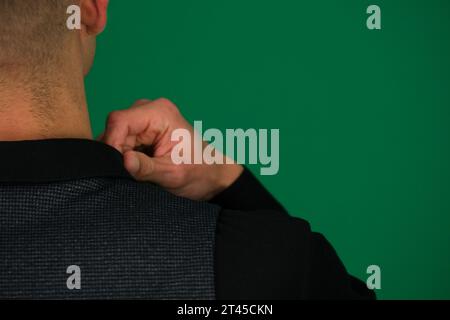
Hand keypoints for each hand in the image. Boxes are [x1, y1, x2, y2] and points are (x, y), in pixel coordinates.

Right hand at [100, 98, 243, 200]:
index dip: (112, 143)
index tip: (117, 165)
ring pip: (117, 136)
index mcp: (160, 113)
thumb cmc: (200, 172)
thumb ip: (146, 167)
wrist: (212, 176)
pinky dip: (127, 156)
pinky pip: (123, 142)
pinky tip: (141, 166)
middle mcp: (150, 110)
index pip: (119, 121)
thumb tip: (123, 160)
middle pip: (115, 128)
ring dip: (123, 155)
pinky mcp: (143, 131)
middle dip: (119, 152)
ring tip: (142, 170)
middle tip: (133, 172)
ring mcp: (145, 120)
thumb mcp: (173, 174)